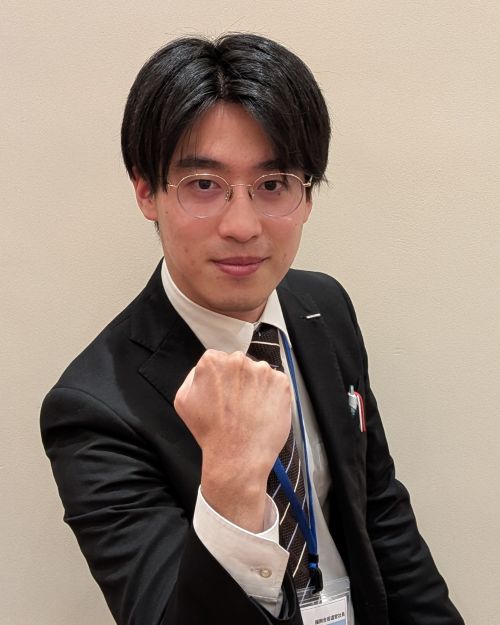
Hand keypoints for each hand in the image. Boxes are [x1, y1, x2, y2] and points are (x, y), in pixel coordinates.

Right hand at [174, 349, 291, 530]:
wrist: (238, 457)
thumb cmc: (209, 432)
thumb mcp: (183, 400)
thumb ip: (192, 376)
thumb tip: (204, 369)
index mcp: (212, 361)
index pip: (218, 360)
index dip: (219, 379)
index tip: (222, 394)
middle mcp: (239, 360)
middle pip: (239, 363)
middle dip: (238, 379)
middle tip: (236, 404)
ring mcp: (263, 370)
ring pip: (259, 373)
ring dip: (255, 386)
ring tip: (250, 411)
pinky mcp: (282, 383)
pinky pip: (276, 383)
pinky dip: (272, 394)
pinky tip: (263, 411)